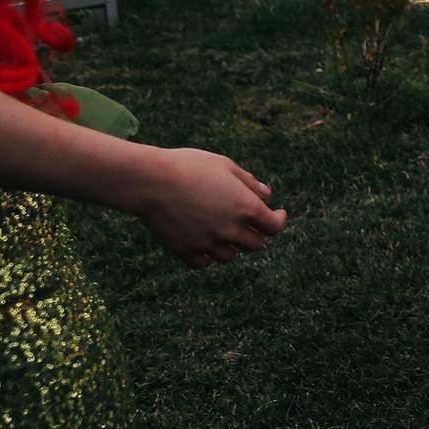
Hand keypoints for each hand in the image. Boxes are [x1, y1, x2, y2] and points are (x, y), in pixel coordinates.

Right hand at [125, 149, 285, 268]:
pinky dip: (206, 256)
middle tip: (246, 222)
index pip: (274, 227)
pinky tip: (203, 242)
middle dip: (254, 233)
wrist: (150, 180)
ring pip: (229, 257)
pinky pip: (203, 263)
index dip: (278, 220)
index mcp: (246, 207)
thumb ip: (249, 182)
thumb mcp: (224, 165)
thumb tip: (267, 195)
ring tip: (222, 231)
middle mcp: (230, 230)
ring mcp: (207, 243)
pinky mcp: (185, 251)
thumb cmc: (188, 166)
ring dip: (230, 246)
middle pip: (255, 245)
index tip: (277, 214)